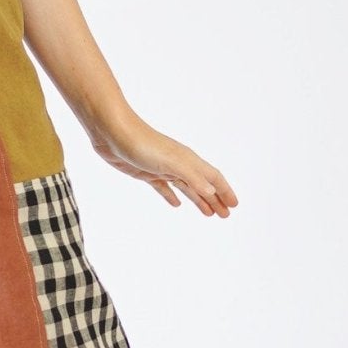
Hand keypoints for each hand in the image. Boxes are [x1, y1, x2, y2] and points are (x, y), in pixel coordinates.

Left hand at [85, 111, 238, 216]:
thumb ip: (192, 177)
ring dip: (199, 200)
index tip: (235, 205)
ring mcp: (163, 169)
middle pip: (202, 185)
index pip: (213, 177)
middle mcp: (179, 164)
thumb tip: (211, 192)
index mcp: (188, 160)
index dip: (225, 191)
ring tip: (208, 214)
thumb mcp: (170, 162)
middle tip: (225, 215)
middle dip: (215, 200)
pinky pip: (164, 187)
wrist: (113, 132)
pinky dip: (172, 196)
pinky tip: (176, 204)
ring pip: (186, 188)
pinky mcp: (146, 173)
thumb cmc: (142, 143)